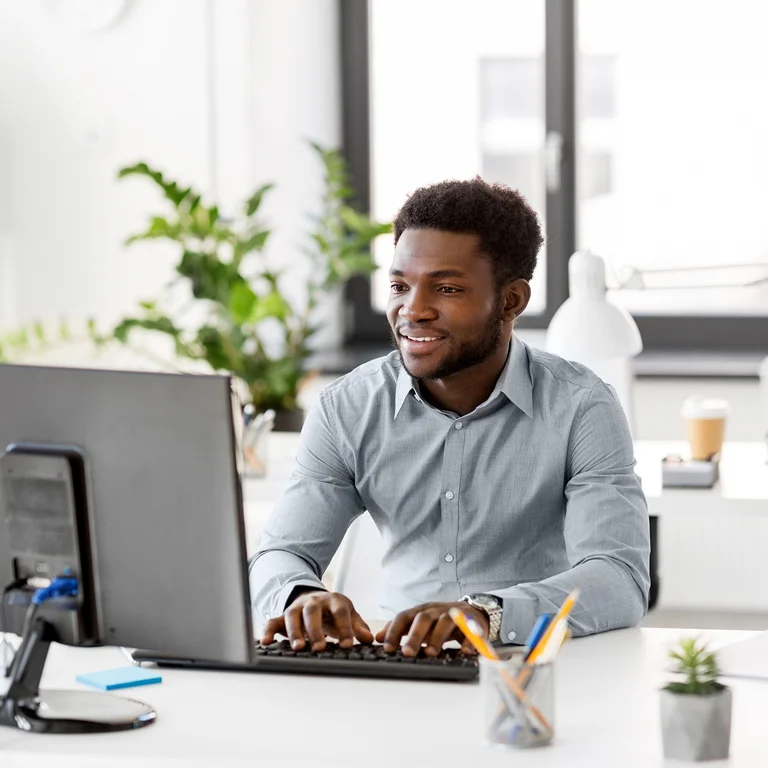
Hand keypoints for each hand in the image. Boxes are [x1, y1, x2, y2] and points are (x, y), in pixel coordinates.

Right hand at [260, 591, 373, 651]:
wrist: (316, 598)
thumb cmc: (334, 611)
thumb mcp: (349, 615)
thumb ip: (358, 627)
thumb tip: (369, 639)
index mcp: (333, 600)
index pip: (340, 611)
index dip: (344, 628)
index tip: (348, 645)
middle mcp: (313, 601)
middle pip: (313, 611)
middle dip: (316, 630)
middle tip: (320, 648)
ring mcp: (297, 607)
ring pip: (292, 615)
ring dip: (294, 632)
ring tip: (298, 648)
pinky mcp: (283, 616)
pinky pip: (273, 621)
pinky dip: (268, 631)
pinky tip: (266, 642)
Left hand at [374, 602, 489, 656]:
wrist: (472, 611)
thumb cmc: (440, 620)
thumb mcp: (419, 621)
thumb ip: (400, 628)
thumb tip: (378, 637)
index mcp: (421, 611)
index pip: (404, 617)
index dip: (395, 631)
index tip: (387, 648)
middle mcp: (436, 610)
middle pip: (424, 619)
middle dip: (414, 636)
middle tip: (407, 653)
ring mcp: (454, 614)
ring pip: (445, 622)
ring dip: (437, 638)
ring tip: (431, 654)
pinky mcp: (471, 623)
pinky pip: (470, 630)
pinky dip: (468, 641)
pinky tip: (463, 652)